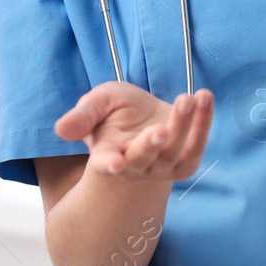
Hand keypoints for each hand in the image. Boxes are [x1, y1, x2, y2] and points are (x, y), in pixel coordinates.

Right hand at [54, 82, 213, 180]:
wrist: (143, 118)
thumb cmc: (114, 111)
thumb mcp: (97, 103)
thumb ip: (82, 115)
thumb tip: (61, 129)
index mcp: (108, 154)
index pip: (106, 163)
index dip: (109, 165)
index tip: (114, 164)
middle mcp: (134, 166)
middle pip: (143, 158)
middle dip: (151, 144)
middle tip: (160, 129)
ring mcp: (161, 167)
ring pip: (174, 153)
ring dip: (183, 127)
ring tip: (188, 99)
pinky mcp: (184, 162)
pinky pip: (196, 147)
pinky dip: (203, 124)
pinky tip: (204, 99)